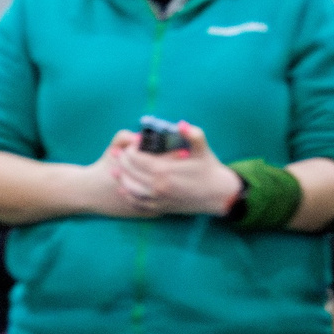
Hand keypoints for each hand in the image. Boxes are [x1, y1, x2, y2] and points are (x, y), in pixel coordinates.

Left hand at [107, 122, 241, 217]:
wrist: (220, 195)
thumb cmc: (210, 170)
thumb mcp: (203, 149)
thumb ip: (193, 134)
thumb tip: (181, 124)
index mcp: (165, 170)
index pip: (137, 159)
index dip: (129, 151)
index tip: (130, 145)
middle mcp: (158, 186)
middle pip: (131, 173)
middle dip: (122, 162)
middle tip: (117, 154)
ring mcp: (159, 199)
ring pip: (131, 189)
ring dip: (120, 179)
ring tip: (114, 170)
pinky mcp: (162, 208)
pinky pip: (139, 204)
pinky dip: (129, 196)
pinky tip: (123, 189)